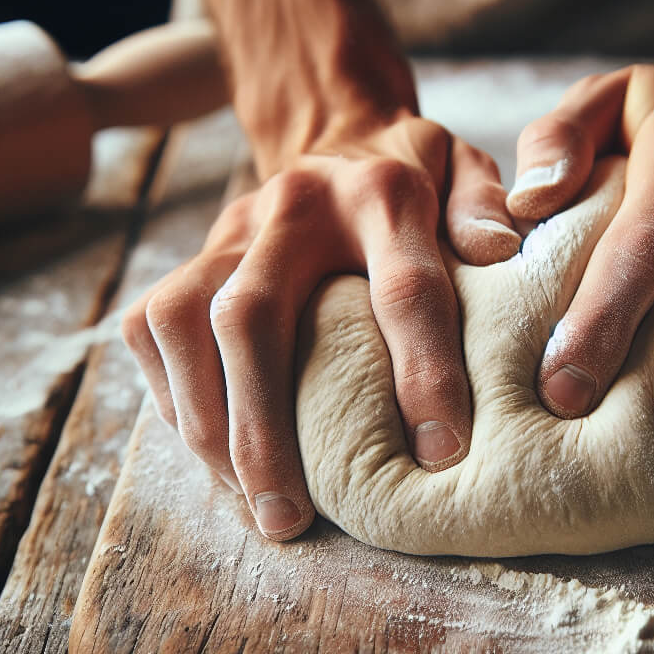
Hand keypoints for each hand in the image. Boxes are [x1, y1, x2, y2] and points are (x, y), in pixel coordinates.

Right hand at [123, 113, 519, 539]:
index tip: (441, 452)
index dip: (423, 372)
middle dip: (264, 427)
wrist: (335, 135)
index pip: (402, 289)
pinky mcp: (193, 251)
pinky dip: (176, 397)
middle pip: (252, 316)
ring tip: (249, 501)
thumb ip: (485, 206)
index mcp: (382, 193)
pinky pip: (154, 327)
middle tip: (289, 518)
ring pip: (185, 325)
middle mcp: (294, 206)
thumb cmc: (413, 177)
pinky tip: (215, 452)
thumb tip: (498, 254)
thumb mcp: (466, 171)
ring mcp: (231, 228)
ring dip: (209, 424)